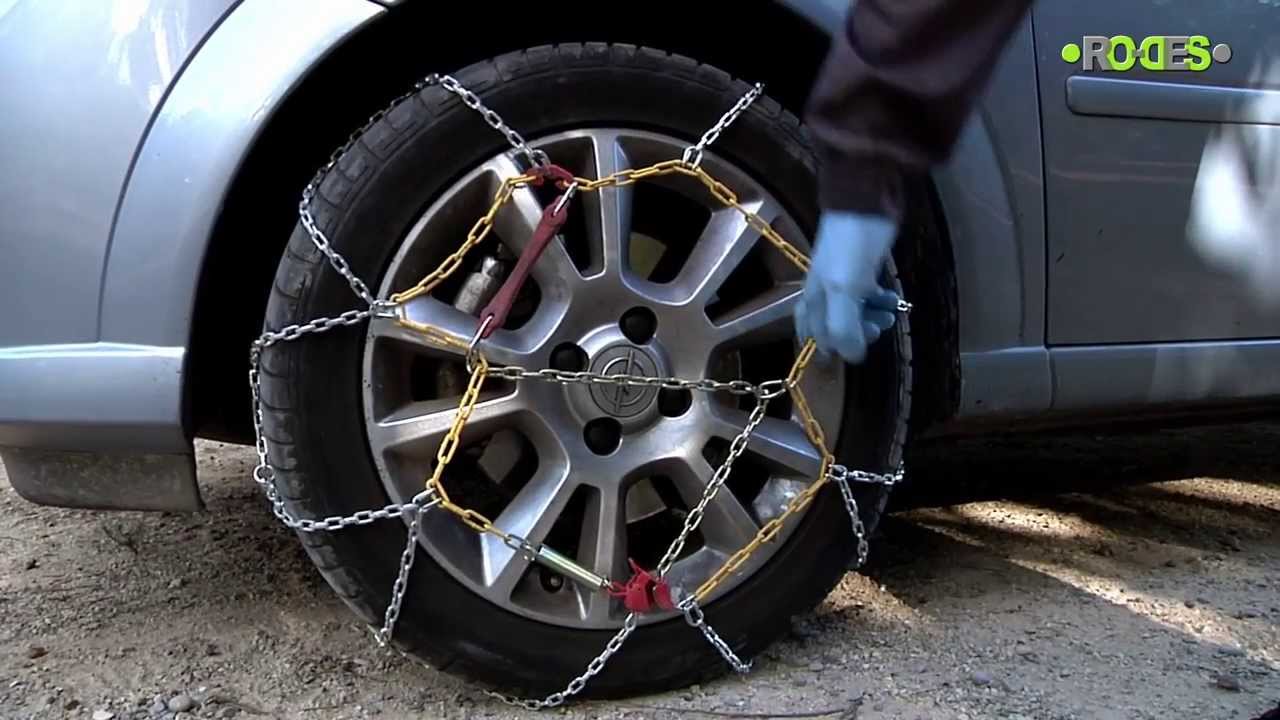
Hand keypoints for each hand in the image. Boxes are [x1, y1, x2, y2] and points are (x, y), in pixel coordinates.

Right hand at [793, 211, 900, 363]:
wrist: (865, 202)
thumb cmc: (850, 248)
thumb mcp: (844, 290)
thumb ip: (844, 326)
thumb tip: (852, 358)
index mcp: (814, 299)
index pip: (815, 335)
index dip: (833, 349)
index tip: (854, 352)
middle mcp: (825, 292)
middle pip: (835, 326)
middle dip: (857, 334)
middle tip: (878, 329)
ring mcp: (844, 279)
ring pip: (854, 311)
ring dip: (872, 319)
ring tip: (891, 315)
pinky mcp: (862, 268)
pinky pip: (868, 295)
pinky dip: (880, 302)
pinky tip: (894, 300)